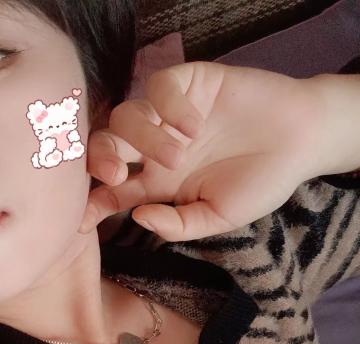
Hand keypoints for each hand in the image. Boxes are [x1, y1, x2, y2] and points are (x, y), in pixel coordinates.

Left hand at [79, 61, 319, 241]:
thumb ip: (178, 224)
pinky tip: (194, 125)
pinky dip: (169, 105)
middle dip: (100, 161)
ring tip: (179, 154)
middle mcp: (154, 148)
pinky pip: (159, 86)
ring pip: (126, 117)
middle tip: (117, 173)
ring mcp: (168, 114)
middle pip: (106, 148)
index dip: (92, 203)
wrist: (302, 142)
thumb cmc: (260, 184)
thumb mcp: (218, 217)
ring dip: (144, 138)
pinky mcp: (189, 82)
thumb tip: (138, 218)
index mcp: (157, 182)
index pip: (112, 191)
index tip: (78, 221)